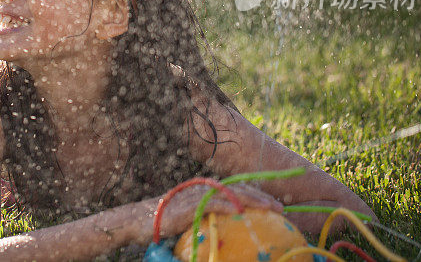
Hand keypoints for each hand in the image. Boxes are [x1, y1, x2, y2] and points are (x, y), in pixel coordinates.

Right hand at [139, 183, 282, 243]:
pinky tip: (243, 211)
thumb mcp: (188, 220)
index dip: (256, 195)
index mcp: (205, 192)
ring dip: (253, 200)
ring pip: (232, 194)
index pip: (235, 190)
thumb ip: (206, 219)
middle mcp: (203, 190)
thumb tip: (223, 230)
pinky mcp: (190, 206)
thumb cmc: (162, 223)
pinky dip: (230, 205)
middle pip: (239, 190)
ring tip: (271, 207)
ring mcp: (197, 196)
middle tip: (281, 208)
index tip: (274, 204)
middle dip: (261, 197)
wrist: (138, 220)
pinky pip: (214, 204)